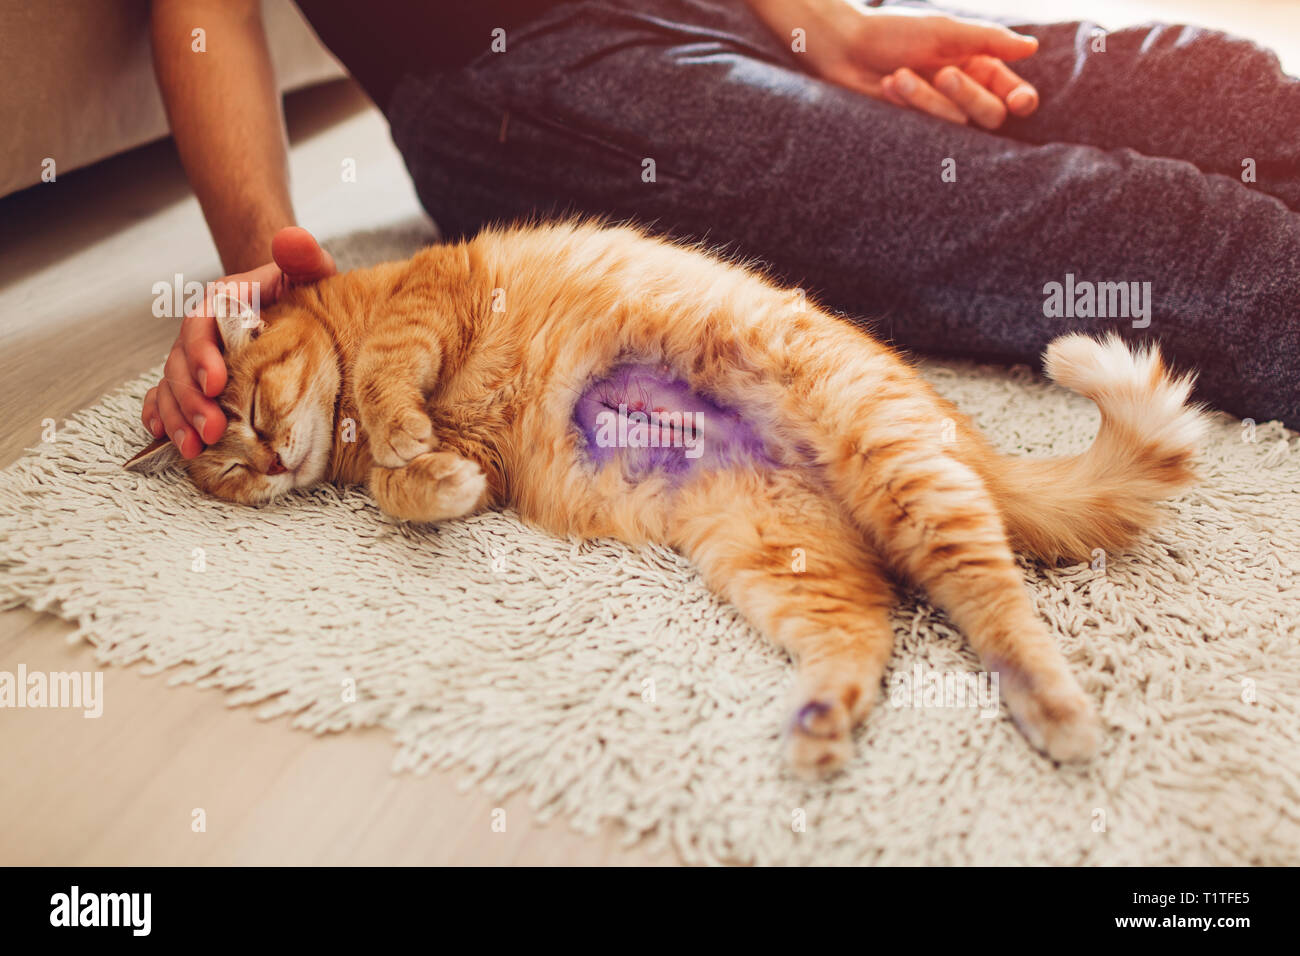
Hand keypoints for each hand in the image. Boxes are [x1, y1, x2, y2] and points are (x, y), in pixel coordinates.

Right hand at [141, 227, 336, 457]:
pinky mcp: (199, 380)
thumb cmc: (301, 287)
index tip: (216, 382)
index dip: (204, 355)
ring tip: (193, 449)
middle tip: (211, 431)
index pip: (201, 326)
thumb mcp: (309, 268)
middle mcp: (201, 332)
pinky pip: (168, 398)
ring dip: (178, 418)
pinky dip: (163, 417)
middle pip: (182, 365)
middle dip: (192, 401)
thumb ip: (302, 254)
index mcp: (221, 304)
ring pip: (173, 387)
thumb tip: (292, 240)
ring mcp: (196, 358)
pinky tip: (165, 438)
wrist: (292, 303)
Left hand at [749, 0, 1040, 127]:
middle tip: (943, 74)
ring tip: (899, 76)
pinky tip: (889, 85)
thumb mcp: (945, 30)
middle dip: (968, 96)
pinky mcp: (915, 128)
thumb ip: (988, 40)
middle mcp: (964, 93)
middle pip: (991, 115)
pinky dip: (908, 103)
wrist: (847, 49)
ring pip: (956, 123)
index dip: (1022, 100)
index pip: (1013, 94)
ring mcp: (939, 113)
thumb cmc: (895, 33)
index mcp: (979, 66)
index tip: (1019, 101)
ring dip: (926, 98)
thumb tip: (1031, 47)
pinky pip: (927, 128)